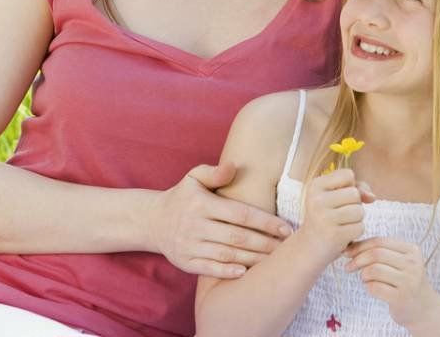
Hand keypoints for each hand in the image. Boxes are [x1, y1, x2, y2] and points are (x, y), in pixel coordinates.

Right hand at [147, 163, 291, 277]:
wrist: (152, 221)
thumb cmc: (183, 197)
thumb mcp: (193, 177)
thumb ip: (214, 172)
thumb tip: (233, 166)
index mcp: (201, 203)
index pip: (240, 213)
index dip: (265, 222)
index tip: (286, 228)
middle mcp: (195, 225)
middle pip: (237, 237)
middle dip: (265, 243)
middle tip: (287, 248)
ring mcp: (189, 246)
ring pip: (226, 254)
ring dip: (252, 259)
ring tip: (275, 261)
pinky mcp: (184, 263)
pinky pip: (209, 269)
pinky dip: (227, 272)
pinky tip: (246, 272)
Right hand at [299, 169, 373, 262]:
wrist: (309, 247)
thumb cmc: (326, 216)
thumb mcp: (336, 196)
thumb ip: (357, 187)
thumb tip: (372, 197)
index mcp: (315, 185)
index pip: (348, 175)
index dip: (350, 186)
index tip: (338, 198)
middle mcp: (317, 200)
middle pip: (355, 194)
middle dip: (354, 204)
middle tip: (340, 214)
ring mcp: (324, 218)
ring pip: (359, 211)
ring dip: (356, 219)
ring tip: (341, 223)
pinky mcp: (334, 235)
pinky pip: (360, 227)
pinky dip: (355, 232)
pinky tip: (343, 234)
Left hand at [344, 238, 438, 327]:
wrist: (424, 309)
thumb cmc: (406, 282)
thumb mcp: (400, 262)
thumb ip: (381, 252)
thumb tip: (350, 246)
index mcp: (412, 250)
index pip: (380, 241)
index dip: (360, 246)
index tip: (347, 252)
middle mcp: (412, 264)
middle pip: (376, 254)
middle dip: (357, 259)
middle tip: (348, 267)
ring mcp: (408, 281)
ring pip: (373, 270)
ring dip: (363, 275)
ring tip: (365, 279)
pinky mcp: (401, 298)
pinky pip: (374, 287)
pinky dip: (368, 287)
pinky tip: (372, 288)